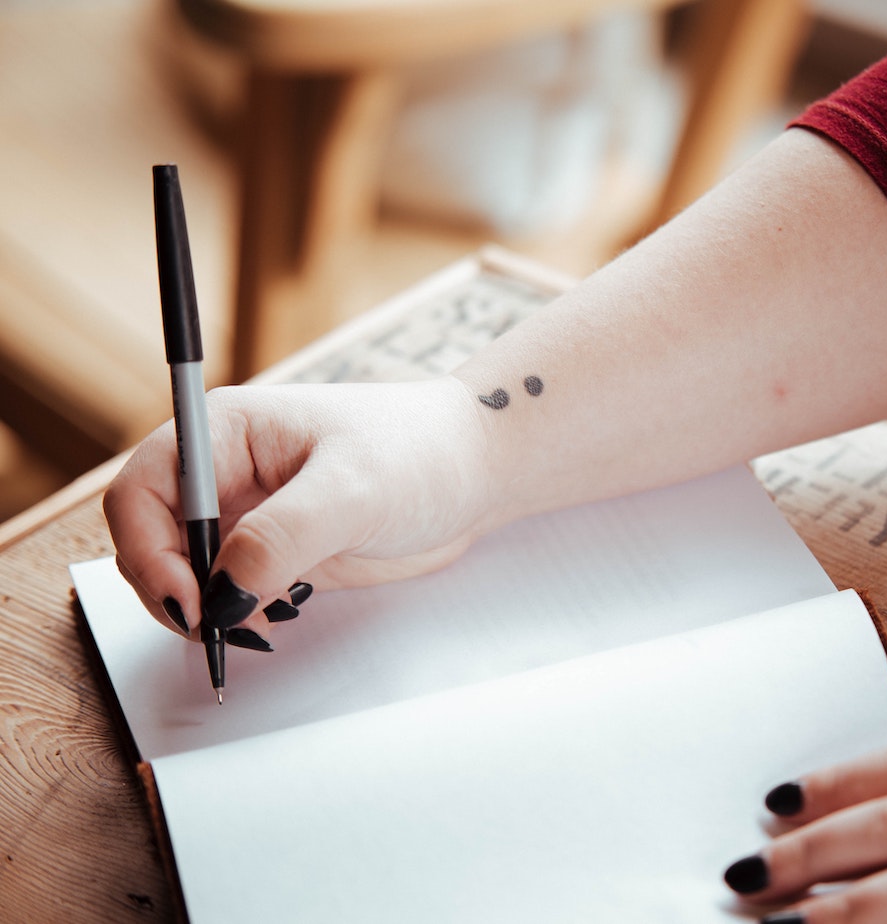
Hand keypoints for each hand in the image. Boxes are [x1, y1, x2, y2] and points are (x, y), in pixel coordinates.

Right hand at [104, 377, 491, 637]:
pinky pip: (226, 594)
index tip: (189, 597)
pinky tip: (270, 623)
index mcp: (226, 432)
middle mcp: (225, 472)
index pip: (142, 490)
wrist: (477, 471)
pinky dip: (232, 618)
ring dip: (202, 610)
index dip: (148, 548)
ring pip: (184, 575)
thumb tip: (223, 590)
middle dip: (171, 589)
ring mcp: (248, 515)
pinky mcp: (275, 553)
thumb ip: (283, 536)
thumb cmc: (423, 452)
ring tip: (252, 627)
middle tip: (218, 628)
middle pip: (151, 540)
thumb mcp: (354, 489)